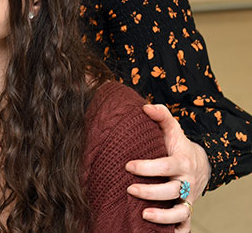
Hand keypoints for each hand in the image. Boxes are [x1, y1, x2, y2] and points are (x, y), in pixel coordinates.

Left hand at [126, 103, 210, 232]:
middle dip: (151, 191)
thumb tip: (144, 107)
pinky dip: (176, 232)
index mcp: (181, 163)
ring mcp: (188, 198)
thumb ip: (161, 116)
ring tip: (144, 215)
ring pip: (181, 212)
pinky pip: (185, 226)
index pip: (166, 166)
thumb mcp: (172, 130)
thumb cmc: (177, 146)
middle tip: (130, 189)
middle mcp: (186, 183)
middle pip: (172, 190)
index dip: (148, 167)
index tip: (128, 165)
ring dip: (164, 216)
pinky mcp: (187, 210)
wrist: (199, 164)